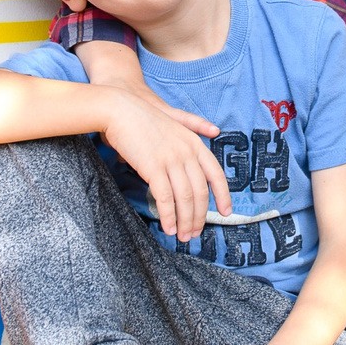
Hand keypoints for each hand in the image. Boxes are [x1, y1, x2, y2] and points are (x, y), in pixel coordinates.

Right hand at [97, 85, 230, 240]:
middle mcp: (187, 152)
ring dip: (185, 221)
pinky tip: (168, 227)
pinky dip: (169, 216)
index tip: (226, 213)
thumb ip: (195, 127)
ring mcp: (171, 160)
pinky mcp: (153, 167)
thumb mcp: (175, 121)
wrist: (119, 109)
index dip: (223, 196)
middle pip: (201, 191)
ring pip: (185, 198)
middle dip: (200, 216)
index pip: (216, 174)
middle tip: (195, 232)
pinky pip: (165, 198)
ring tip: (182, 235)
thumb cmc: (144, 116)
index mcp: (195, 143)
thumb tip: (215, 130)